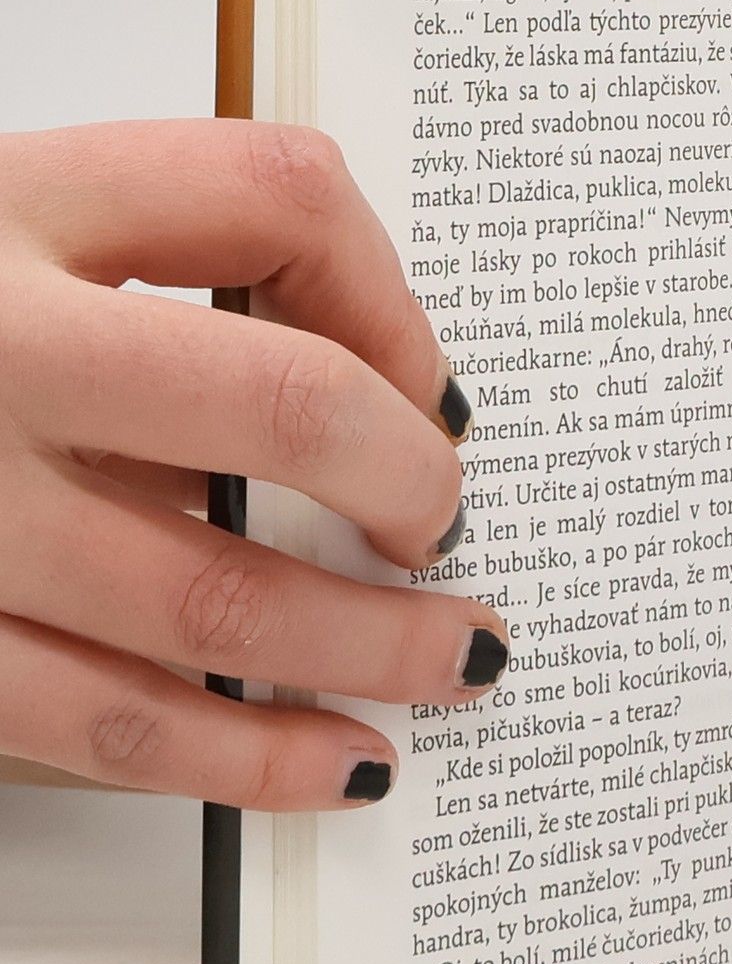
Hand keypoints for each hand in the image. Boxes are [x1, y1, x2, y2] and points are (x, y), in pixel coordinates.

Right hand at [0, 121, 510, 809]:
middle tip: (448, 532)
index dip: (396, 295)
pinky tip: (330, 768)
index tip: (429, 389)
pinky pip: (98, 725)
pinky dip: (242, 761)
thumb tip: (386, 387)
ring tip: (454, 666)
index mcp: (1, 212)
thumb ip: (156, 268)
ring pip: (209, 597)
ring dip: (368, 648)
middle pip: (278, 398)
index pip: (273, 195)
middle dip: (409, 483)